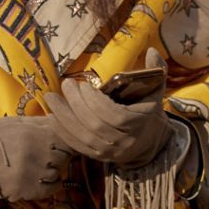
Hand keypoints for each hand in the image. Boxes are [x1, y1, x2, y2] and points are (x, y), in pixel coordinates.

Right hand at [0, 114, 69, 201]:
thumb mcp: (13, 123)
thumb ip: (39, 122)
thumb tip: (61, 119)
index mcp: (35, 133)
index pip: (67, 138)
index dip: (63, 141)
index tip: (56, 144)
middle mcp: (37, 153)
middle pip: (64, 156)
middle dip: (57, 156)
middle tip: (43, 156)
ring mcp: (34, 174)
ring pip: (59, 172)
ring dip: (51, 170)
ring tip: (35, 167)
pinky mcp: (29, 191)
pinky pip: (53, 188)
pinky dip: (49, 185)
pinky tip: (36, 179)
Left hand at [45, 79, 172, 170]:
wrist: (148, 143)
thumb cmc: (148, 111)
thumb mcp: (155, 91)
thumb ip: (156, 70)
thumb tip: (152, 50)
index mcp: (138, 123)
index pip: (113, 115)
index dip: (95, 101)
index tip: (84, 85)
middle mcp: (123, 141)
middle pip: (95, 125)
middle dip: (77, 104)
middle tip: (67, 85)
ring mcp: (109, 152)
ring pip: (83, 136)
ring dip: (64, 117)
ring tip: (52, 99)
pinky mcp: (97, 157)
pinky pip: (77, 146)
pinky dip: (62, 132)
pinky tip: (52, 117)